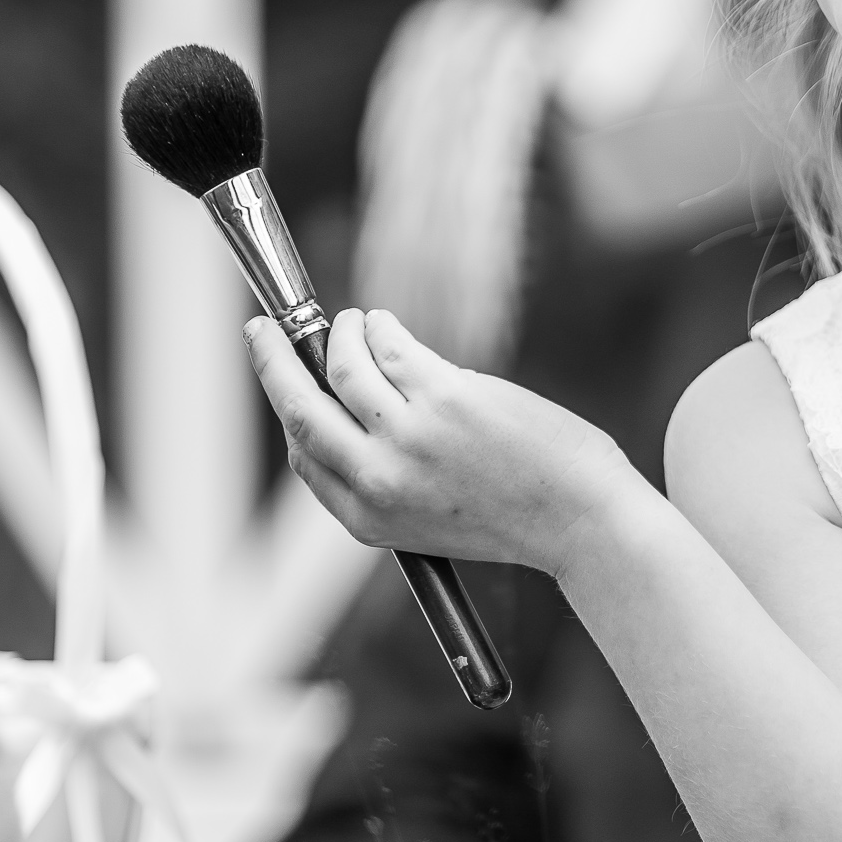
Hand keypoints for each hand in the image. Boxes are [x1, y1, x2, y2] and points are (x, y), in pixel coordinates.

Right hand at [245, 308, 646, 577]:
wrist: (580, 519)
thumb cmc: (518, 512)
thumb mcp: (432, 519)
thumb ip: (391, 479)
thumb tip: (359, 410)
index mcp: (370, 519)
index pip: (305, 456)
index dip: (290, 412)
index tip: (283, 380)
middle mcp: (379, 480)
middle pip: (299, 409)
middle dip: (271, 362)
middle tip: (261, 330)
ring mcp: (408, 437)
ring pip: (343, 366)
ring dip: (340, 333)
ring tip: (352, 321)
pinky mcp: (444, 397)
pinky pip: (389, 345)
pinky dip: (378, 326)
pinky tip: (383, 323)